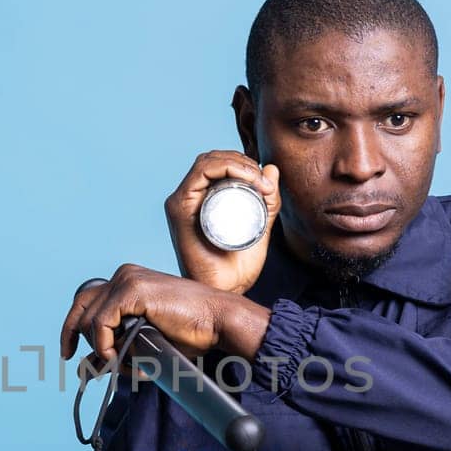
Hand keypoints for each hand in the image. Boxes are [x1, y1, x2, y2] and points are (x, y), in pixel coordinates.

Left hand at [60, 264, 229, 372]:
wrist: (217, 322)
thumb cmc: (189, 332)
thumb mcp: (143, 340)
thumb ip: (116, 346)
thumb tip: (86, 366)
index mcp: (127, 281)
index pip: (85, 302)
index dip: (71, 328)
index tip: (69, 352)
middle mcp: (123, 275)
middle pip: (80, 308)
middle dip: (79, 339)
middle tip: (89, 362)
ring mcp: (127, 280)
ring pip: (89, 321)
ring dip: (103, 351)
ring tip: (128, 365)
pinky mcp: (132, 290)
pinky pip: (101, 324)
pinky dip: (106, 346)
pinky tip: (122, 358)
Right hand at [165, 151, 280, 295]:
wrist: (226, 291)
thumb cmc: (238, 266)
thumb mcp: (261, 225)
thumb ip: (268, 202)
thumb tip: (271, 168)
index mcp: (200, 199)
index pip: (218, 164)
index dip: (243, 162)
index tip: (266, 181)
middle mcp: (187, 197)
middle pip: (211, 159)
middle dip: (241, 160)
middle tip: (264, 181)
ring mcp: (181, 202)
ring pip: (205, 162)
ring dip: (236, 162)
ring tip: (258, 181)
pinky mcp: (179, 209)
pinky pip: (198, 175)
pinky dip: (223, 168)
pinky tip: (245, 177)